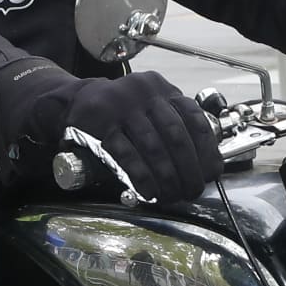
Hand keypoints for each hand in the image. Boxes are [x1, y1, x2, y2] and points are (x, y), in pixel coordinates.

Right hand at [59, 70, 220, 202]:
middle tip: (192, 191)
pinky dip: (141, 176)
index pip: (193, 118)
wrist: (74, 101)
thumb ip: (175, 126)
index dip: (206, 149)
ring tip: (172, 196)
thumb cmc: (120, 112)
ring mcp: (120, 107)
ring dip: (167, 177)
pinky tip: (149, 192)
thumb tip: (205, 165)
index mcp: (162, 89)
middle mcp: (144, 93)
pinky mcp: (100, 124)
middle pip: (175, 135)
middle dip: (188, 169)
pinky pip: (126, 154)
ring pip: (153, 146)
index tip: (211, 173)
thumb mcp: (150, 107)